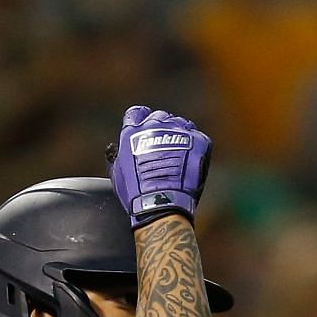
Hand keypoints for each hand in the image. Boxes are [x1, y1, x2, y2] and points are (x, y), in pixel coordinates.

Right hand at [108, 105, 211, 225]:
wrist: (161, 203)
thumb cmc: (136, 194)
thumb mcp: (118, 173)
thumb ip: (119, 155)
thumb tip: (119, 150)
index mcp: (133, 131)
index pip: (137, 113)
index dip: (141, 122)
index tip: (145, 132)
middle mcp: (155, 125)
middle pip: (160, 117)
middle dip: (161, 129)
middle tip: (164, 147)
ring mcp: (178, 131)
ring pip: (180, 124)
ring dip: (179, 136)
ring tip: (180, 155)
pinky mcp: (198, 140)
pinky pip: (198, 138)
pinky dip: (196, 147)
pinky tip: (192, 162)